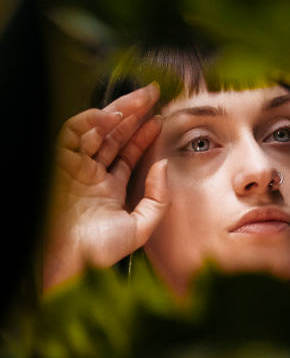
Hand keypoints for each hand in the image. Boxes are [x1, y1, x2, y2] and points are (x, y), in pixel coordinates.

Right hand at [43, 82, 167, 289]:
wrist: (70, 262)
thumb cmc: (98, 252)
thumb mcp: (140, 227)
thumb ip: (157, 199)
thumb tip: (163, 165)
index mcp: (107, 189)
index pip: (127, 153)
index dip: (144, 134)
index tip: (160, 119)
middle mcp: (90, 175)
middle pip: (113, 136)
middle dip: (133, 113)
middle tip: (153, 95)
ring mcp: (74, 167)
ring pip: (96, 130)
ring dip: (117, 112)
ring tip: (140, 100)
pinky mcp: (58, 163)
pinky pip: (72, 134)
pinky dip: (90, 121)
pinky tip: (113, 115)